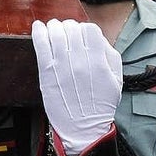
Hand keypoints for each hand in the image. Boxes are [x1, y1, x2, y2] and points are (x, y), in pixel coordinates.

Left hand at [32, 19, 121, 155]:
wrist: (83, 128)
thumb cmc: (100, 105)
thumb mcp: (116, 80)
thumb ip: (110, 56)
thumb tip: (98, 38)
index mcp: (98, 61)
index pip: (89, 29)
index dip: (84, 28)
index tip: (81, 34)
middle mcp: (80, 60)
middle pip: (72, 28)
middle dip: (69, 27)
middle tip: (66, 32)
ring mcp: (62, 65)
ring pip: (56, 32)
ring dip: (54, 27)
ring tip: (53, 29)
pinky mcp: (46, 72)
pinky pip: (40, 44)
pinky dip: (38, 32)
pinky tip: (38, 28)